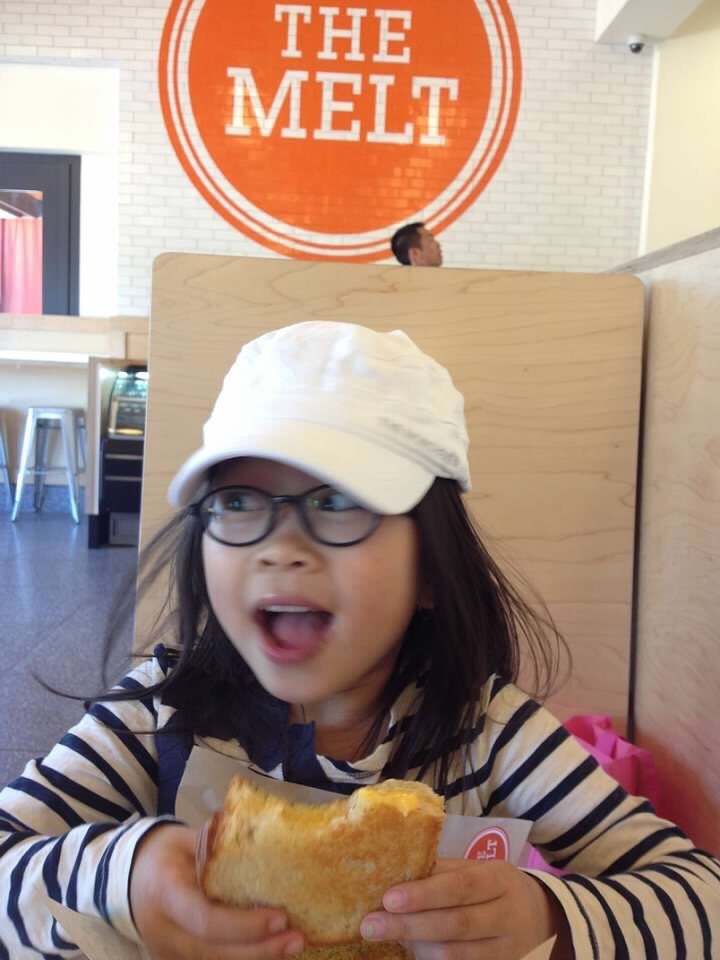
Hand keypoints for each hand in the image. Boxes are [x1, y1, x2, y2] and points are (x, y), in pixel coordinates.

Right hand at [129, 823, 304, 959]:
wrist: (127, 880)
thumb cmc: (162, 854)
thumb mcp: (182, 839)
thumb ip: (214, 842)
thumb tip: (257, 828)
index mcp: (166, 893)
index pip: (205, 919)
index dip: (244, 924)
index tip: (280, 917)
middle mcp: (165, 932)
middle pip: (215, 952)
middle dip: (260, 950)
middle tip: (297, 938)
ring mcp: (169, 953)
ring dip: (258, 958)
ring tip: (293, 945)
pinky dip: (245, 958)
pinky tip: (272, 950)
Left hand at [360, 858, 570, 958]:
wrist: (541, 916)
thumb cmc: (493, 885)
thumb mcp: (476, 869)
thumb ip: (442, 871)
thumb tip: (394, 869)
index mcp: (498, 879)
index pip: (460, 886)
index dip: (424, 894)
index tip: (388, 898)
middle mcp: (506, 915)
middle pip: (455, 924)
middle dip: (409, 925)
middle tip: (370, 925)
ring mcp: (506, 949)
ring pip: (457, 954)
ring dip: (417, 948)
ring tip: (385, 937)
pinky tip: (410, 953)